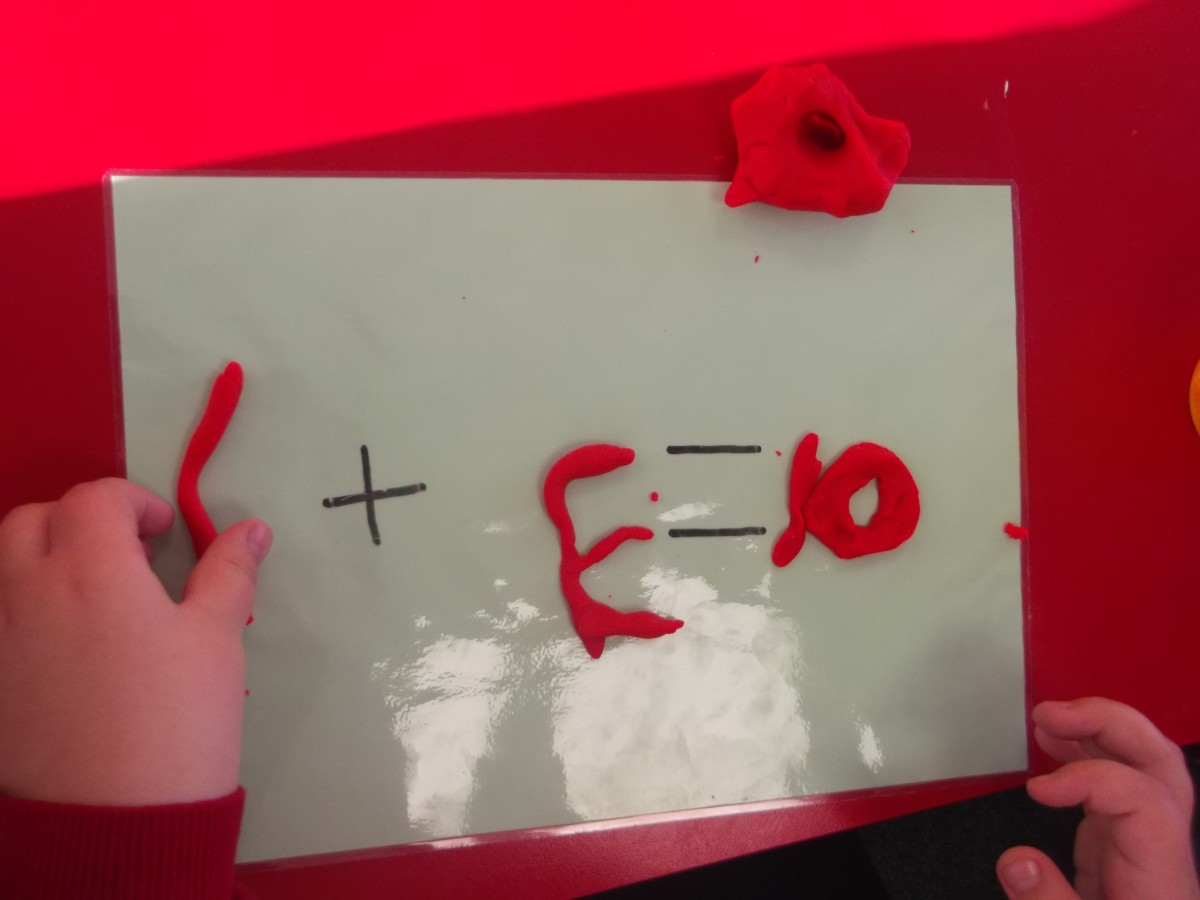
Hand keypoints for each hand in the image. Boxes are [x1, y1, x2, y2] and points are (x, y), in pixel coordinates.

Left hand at [0, 478, 270, 805]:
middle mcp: (28, 592)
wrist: (113, 820)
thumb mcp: (215, 640)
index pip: (95, 497)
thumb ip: (228, 574)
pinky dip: (28, 608)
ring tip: (97, 598)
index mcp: (90, 570)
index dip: (135, 502)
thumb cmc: (175, 722)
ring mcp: (0, 638)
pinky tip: (71, 648)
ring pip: (5, 567)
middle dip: (80, 520)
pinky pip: (0, 619)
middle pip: (33, 519)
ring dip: (46, 559)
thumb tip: (252, 530)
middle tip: (127, 556)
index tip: (165, 534)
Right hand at [997, 697, 1198, 898]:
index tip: (1035, 791)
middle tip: (1050, 715)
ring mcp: (1147, 846)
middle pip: (1163, 766)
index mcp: (1159, 879)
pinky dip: (1087, 755)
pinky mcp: (1127, 849)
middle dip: (1112, 725)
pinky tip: (1051, 746)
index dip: (1091, 778)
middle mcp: (1162, 852)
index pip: (1144, 799)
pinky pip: (1120, 784)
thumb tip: (1015, 858)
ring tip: (1045, 719)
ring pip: (1148, 766)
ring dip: (1099, 729)